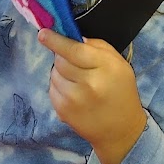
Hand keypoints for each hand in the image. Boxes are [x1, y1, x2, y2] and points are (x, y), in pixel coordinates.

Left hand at [38, 29, 146, 163]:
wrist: (121, 130)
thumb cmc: (121, 91)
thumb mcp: (119, 63)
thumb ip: (97, 46)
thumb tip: (73, 37)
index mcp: (105, 68)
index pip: (74, 50)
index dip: (56, 40)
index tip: (42, 34)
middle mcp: (89, 83)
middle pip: (60, 61)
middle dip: (62, 57)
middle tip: (73, 62)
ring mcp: (74, 99)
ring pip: (54, 74)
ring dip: (60, 72)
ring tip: (76, 80)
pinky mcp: (63, 111)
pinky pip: (52, 89)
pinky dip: (59, 86)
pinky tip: (73, 93)